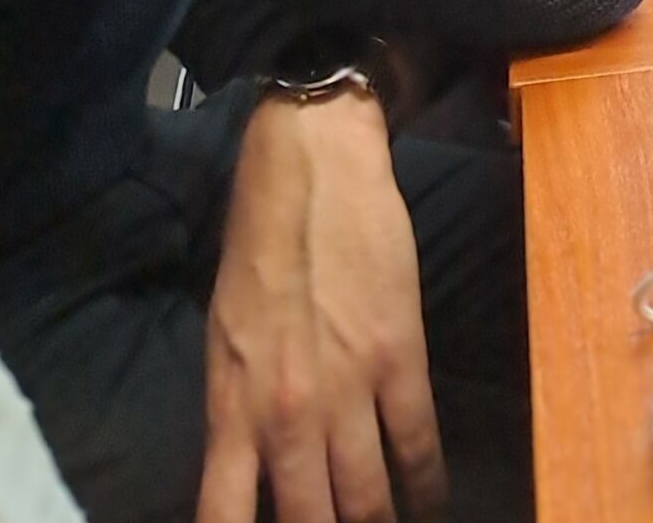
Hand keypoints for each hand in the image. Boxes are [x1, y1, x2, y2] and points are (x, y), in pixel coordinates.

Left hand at [198, 91, 447, 522]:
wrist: (310, 164)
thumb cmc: (258, 242)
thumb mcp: (224, 335)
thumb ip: (238, 409)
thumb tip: (255, 471)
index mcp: (230, 405)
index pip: (222, 517)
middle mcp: (284, 413)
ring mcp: (346, 389)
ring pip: (368, 501)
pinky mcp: (398, 358)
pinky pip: (417, 447)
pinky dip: (427, 487)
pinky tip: (430, 504)